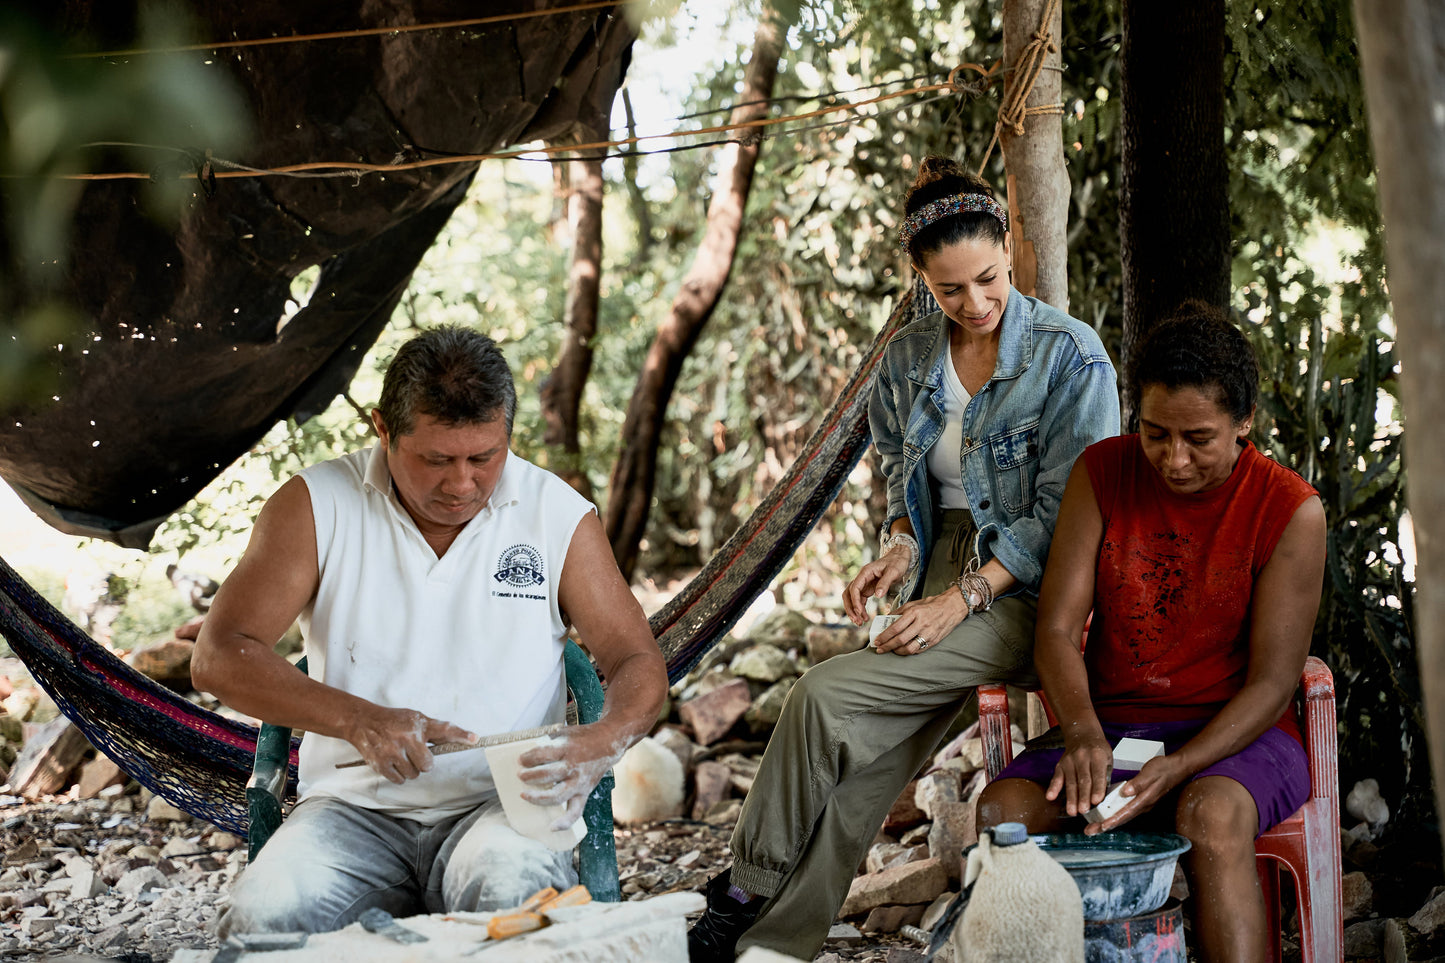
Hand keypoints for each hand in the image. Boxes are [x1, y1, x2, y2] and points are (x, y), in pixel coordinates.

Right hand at [348, 706, 475, 784]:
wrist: (363, 722)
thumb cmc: (393, 721)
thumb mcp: (415, 718)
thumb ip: (434, 730)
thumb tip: (459, 739)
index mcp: (418, 725)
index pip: (444, 730)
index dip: (461, 735)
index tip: (475, 739)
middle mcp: (407, 738)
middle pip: (427, 765)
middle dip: (423, 762)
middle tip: (414, 753)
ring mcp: (393, 752)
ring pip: (414, 774)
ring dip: (410, 769)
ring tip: (401, 756)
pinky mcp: (381, 764)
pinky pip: (399, 780)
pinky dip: (398, 776)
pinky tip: (393, 763)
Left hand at [517, 722, 628, 829]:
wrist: (608, 743)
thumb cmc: (583, 738)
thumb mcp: (565, 732)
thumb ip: (547, 741)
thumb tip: (526, 750)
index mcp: (567, 749)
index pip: (542, 755)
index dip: (528, 758)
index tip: (521, 759)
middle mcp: (573, 767)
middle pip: (547, 775)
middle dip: (529, 776)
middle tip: (520, 775)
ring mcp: (579, 782)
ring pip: (556, 796)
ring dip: (537, 798)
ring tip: (524, 795)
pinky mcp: (584, 793)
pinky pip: (575, 812)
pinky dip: (565, 822)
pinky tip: (552, 827)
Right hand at [843, 547, 913, 623]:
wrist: (899, 558)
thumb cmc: (896, 562)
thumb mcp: (893, 572)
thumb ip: (885, 583)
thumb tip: (878, 595)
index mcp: (865, 572)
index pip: (855, 588)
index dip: (855, 601)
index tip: (860, 611)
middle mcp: (862, 578)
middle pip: (848, 594)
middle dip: (851, 608)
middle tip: (857, 620)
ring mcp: (864, 583)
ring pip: (852, 598)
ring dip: (853, 610)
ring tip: (859, 622)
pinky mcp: (868, 588)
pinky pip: (860, 599)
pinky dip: (860, 608)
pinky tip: (864, 616)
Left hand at [872, 589, 969, 654]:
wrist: (952, 607)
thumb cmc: (931, 604)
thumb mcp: (914, 603)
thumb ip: (899, 612)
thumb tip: (886, 620)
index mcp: (914, 612)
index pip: (895, 627)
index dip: (884, 636)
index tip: (877, 640)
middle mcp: (921, 623)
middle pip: (900, 639)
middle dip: (887, 646)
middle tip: (880, 649)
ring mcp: (929, 633)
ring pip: (909, 648)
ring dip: (897, 651)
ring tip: (891, 650)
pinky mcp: (934, 640)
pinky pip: (918, 650)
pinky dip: (908, 652)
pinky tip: (902, 650)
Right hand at [1046, 730, 1112, 816]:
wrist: (1083, 734)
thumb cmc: (1098, 751)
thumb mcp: (1107, 759)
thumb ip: (1105, 776)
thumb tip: (1102, 798)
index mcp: (1097, 755)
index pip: (1097, 774)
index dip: (1097, 788)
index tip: (1096, 801)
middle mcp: (1082, 757)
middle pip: (1083, 779)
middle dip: (1083, 796)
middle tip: (1083, 810)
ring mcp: (1069, 761)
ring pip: (1070, 781)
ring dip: (1071, 798)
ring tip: (1072, 811)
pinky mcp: (1061, 764)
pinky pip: (1056, 777)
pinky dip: (1053, 788)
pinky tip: (1050, 797)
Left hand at [1085, 754, 1189, 834]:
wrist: (1177, 768)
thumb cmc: (1164, 769)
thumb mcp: (1151, 772)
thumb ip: (1139, 783)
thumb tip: (1126, 791)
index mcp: (1145, 799)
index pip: (1127, 813)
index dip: (1114, 820)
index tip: (1102, 827)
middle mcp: (1143, 805)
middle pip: (1122, 819)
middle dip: (1105, 826)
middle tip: (1089, 832)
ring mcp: (1142, 804)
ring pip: (1123, 816)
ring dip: (1108, 822)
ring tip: (1093, 828)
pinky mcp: (1140, 801)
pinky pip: (1125, 810)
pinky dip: (1114, 815)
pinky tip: (1105, 816)